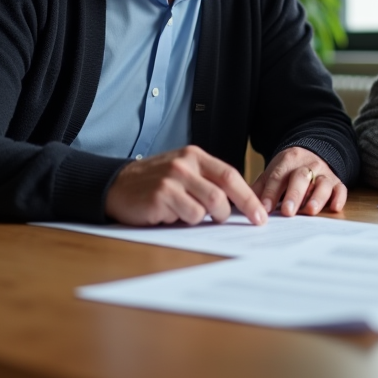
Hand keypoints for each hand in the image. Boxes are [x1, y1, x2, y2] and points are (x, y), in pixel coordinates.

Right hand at [104, 145, 266, 225]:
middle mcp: (184, 164)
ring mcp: (172, 180)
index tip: (260, 215)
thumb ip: (207, 181)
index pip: (230, 175)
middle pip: (222, 194)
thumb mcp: (183, 171)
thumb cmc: (155, 182)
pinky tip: (170, 214)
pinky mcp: (160, 197)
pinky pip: (187, 216)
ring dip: (204, 218)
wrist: (116, 185)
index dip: (248, 197)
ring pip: (206, 208)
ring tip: (189, 214)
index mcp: (194, 156)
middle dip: (232, 212)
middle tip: (234, 222)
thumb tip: (240, 204)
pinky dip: (184, 220)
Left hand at [252, 147, 346, 216]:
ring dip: (317, 197)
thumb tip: (241, 206)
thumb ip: (260, 188)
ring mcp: (324, 173)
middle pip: (301, 178)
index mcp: (288, 161)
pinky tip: (335, 207)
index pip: (278, 176)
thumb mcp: (272, 173)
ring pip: (322, 183)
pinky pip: (340, 189)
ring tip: (310, 211)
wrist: (311, 154)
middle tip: (287, 211)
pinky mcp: (337, 182)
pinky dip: (339, 198)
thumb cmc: (288, 170)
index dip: (270, 192)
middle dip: (294, 194)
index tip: (264, 208)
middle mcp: (307, 165)